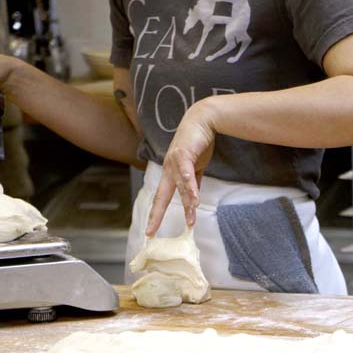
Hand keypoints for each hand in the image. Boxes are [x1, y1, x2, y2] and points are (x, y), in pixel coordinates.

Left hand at [146, 100, 217, 235]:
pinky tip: (194, 198)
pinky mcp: (184, 155)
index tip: (150, 230)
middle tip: (151, 232)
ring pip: (180, 189)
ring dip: (187, 205)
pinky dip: (191, 187)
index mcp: (170, 173)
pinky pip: (188, 174)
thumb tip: (194, 199)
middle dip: (156, 215)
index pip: (161, 198)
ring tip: (191, 221)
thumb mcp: (195, 167)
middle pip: (162, 197)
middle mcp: (169, 170)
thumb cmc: (198, 142)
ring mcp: (175, 162)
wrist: (202, 120)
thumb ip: (194, 183)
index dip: (156, 214)